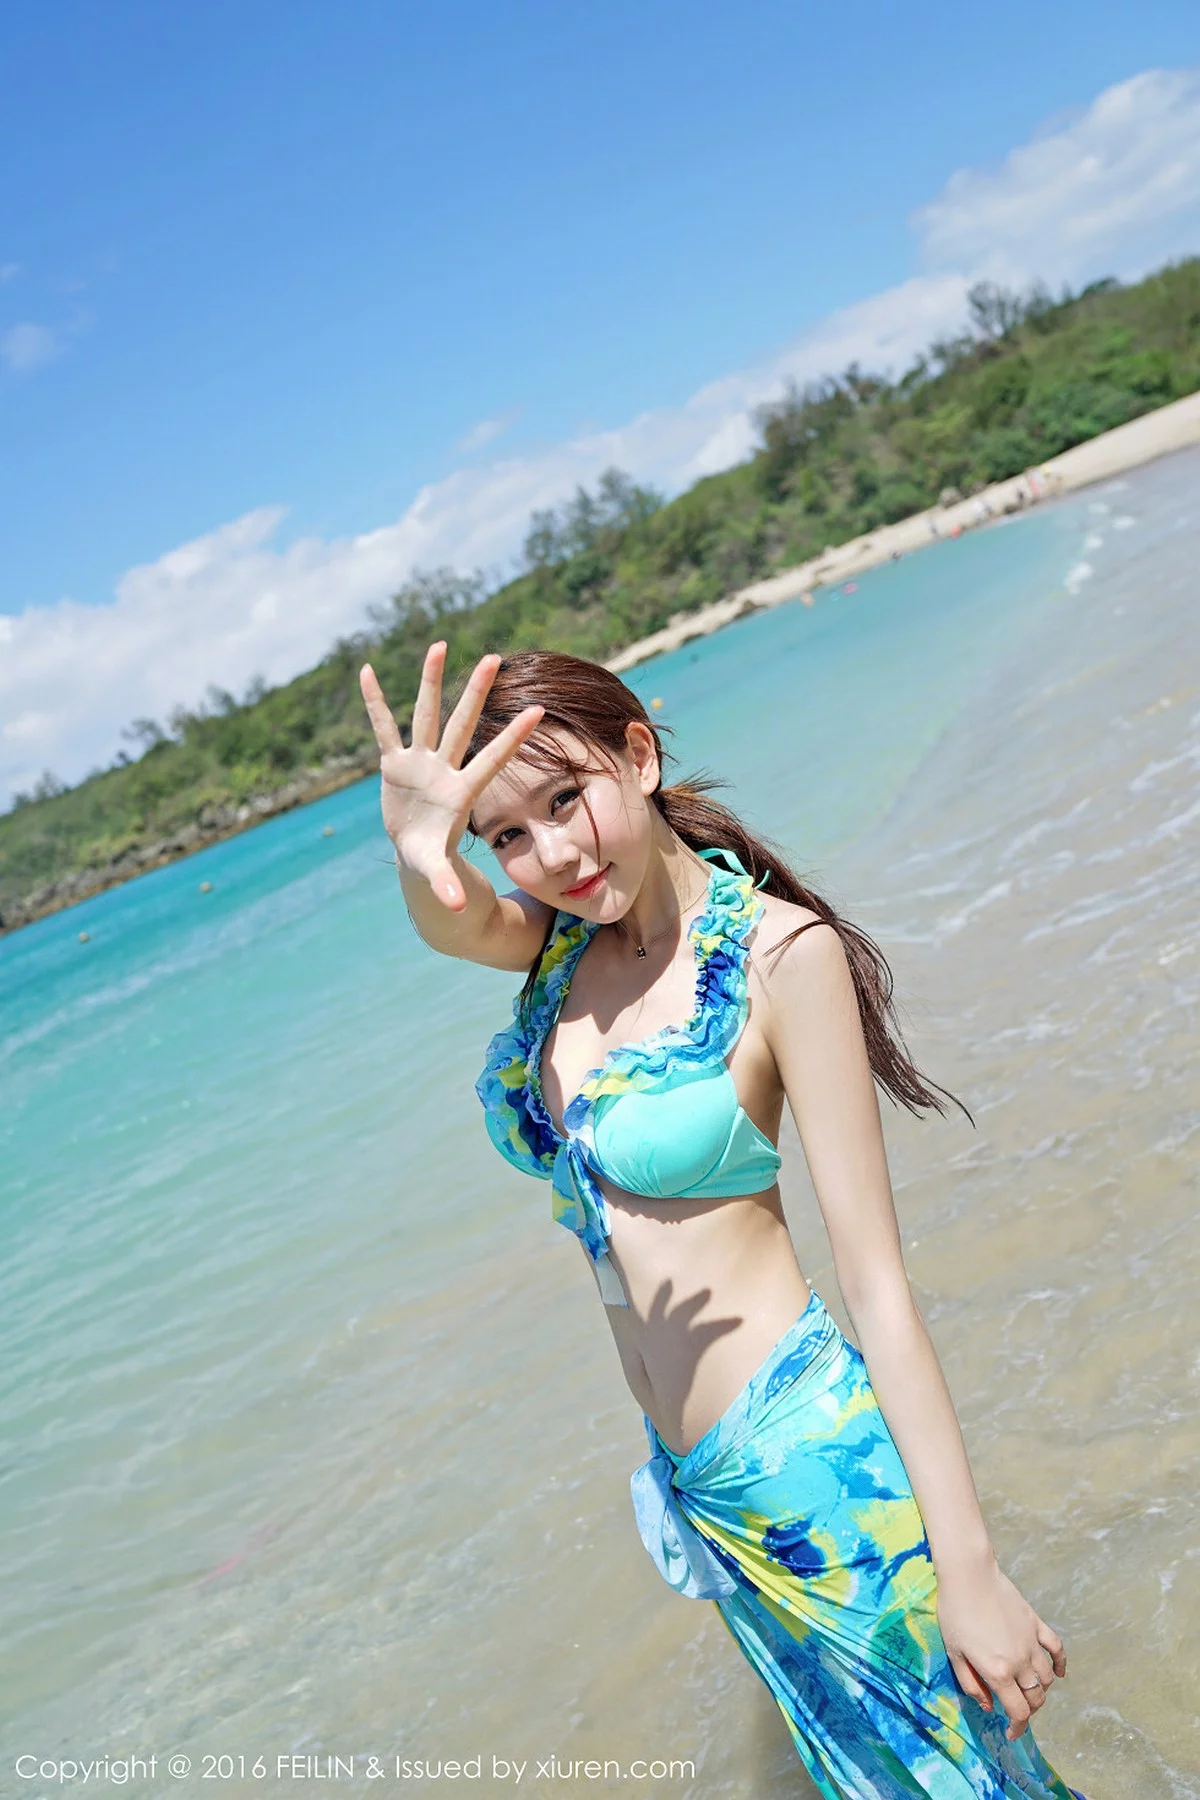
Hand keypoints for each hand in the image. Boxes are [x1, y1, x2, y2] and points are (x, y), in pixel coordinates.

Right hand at [359, 643, 542, 910]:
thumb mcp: (439, 874)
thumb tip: (457, 906)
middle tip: (493, 657)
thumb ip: (447, 884)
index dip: (512, 738)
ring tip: (439, 644)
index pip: (492, 760)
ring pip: (426, 715)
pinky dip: (375, 703)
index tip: (537, 710)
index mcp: (461, 793)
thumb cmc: (434, 861)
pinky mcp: (394, 764)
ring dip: (430, 681)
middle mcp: (444, 770)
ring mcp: (420, 763)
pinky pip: (383, 728)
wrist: (418, 852)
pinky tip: (367, 671)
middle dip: (475, 693)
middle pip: (461, 725)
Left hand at [937, 1555, 1066, 1740]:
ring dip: (1041, 1690)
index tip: (1011, 1733)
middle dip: (1028, 1711)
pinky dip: (1060, 1664)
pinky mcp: (1036, 1624)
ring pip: (1047, 1679)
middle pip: (1036, 1698)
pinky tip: (1058, 1673)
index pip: (1018, 1711)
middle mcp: (1020, 1662)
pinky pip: (1056, 1649)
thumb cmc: (955, 1613)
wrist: (969, 1575)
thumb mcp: (954, 1654)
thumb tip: (988, 1706)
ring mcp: (1031, 1643)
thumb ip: (971, 1684)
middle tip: (1015, 1710)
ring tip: (1027, 1691)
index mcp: (998, 1672)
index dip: (1017, 1727)